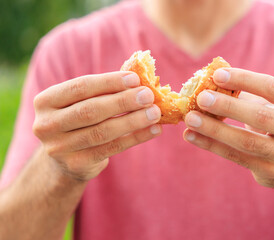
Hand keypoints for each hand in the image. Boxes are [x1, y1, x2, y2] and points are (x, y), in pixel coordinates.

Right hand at [33, 71, 161, 180]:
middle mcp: (46, 125)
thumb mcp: (82, 103)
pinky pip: (111, 148)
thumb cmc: (79, 121)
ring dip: (133, 120)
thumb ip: (103, 92)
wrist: (64, 159)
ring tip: (155, 112)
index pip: (80, 87)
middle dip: (123, 101)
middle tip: (148, 96)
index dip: (109, 82)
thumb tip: (140, 82)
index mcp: (45, 101)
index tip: (135, 79)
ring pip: (102, 131)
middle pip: (91, 110)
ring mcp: (59, 148)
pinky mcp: (76, 164)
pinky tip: (154, 130)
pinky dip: (136, 137)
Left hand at [184, 68, 273, 189]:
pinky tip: (191, 135)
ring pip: (246, 141)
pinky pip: (235, 156)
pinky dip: (211, 145)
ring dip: (214, 129)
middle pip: (261, 116)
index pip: (273, 88)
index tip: (217, 74)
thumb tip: (210, 79)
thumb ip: (249, 95)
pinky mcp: (270, 172)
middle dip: (228, 106)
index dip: (245, 79)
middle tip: (201, 98)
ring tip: (190, 118)